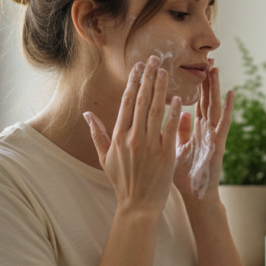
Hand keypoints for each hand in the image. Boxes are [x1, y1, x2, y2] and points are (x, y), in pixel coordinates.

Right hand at [85, 55, 182, 214]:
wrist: (138, 206)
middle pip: (142, 101)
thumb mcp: (105, 158)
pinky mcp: (166, 154)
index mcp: (119, 137)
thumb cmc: (122, 182)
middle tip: (155, 59)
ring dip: (161, 89)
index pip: (127, 103)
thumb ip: (98, 134)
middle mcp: (133, 138)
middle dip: (149, 78)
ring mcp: (150, 145)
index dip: (134, 82)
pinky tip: (178, 98)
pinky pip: (170, 129)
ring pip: (156, 110)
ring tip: (166, 72)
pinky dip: (174, 113)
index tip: (139, 67)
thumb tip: (88, 115)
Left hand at [174, 60, 233, 202]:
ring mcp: (213, 136)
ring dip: (215, 87)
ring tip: (215, 68)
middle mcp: (206, 130)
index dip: (195, 85)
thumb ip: (180, 131)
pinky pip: (222, 123)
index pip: (195, 103)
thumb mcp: (177, 149)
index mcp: (195, 130)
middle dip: (206, 80)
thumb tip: (180, 114)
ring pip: (213, 107)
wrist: (195, 198)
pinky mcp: (218, 144)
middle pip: (205, 100)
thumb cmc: (185, 177)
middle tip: (207, 58)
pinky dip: (227, 108)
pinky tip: (231, 93)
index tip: (194, 67)